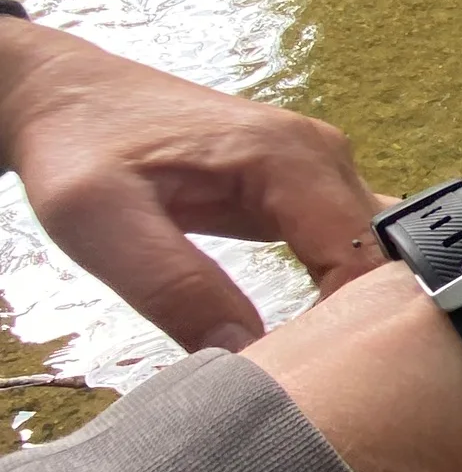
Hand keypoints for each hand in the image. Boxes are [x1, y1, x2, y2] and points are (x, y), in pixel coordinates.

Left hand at [0, 21, 386, 352]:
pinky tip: (312, 325)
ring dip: (356, 308)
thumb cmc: (80, 145)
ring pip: (377, 254)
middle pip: (382, 258)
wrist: (69, 94)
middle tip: (311, 377)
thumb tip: (248, 354)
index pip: (365, 260)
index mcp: (290, 159)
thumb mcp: (101, 221)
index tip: (306, 373)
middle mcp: (326, 157)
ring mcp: (325, 169)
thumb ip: (175, 288)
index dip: (348, 327)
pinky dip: (344, 289)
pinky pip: (355, 244)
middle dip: (358, 323)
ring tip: (311, 356)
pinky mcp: (311, 187)